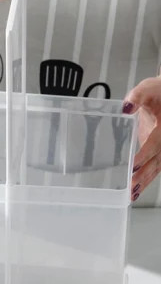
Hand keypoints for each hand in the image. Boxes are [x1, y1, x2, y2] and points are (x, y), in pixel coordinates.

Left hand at [123, 75, 160, 200]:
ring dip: (145, 182)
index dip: (145, 155)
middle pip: (158, 161)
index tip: (134, 165)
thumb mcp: (149, 88)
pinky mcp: (160, 153)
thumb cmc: (159, 93)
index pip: (156, 143)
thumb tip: (126, 108)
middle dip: (144, 175)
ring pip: (158, 168)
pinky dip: (146, 179)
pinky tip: (135, 191)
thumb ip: (138, 96)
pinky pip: (155, 168)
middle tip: (131, 188)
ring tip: (132, 195)